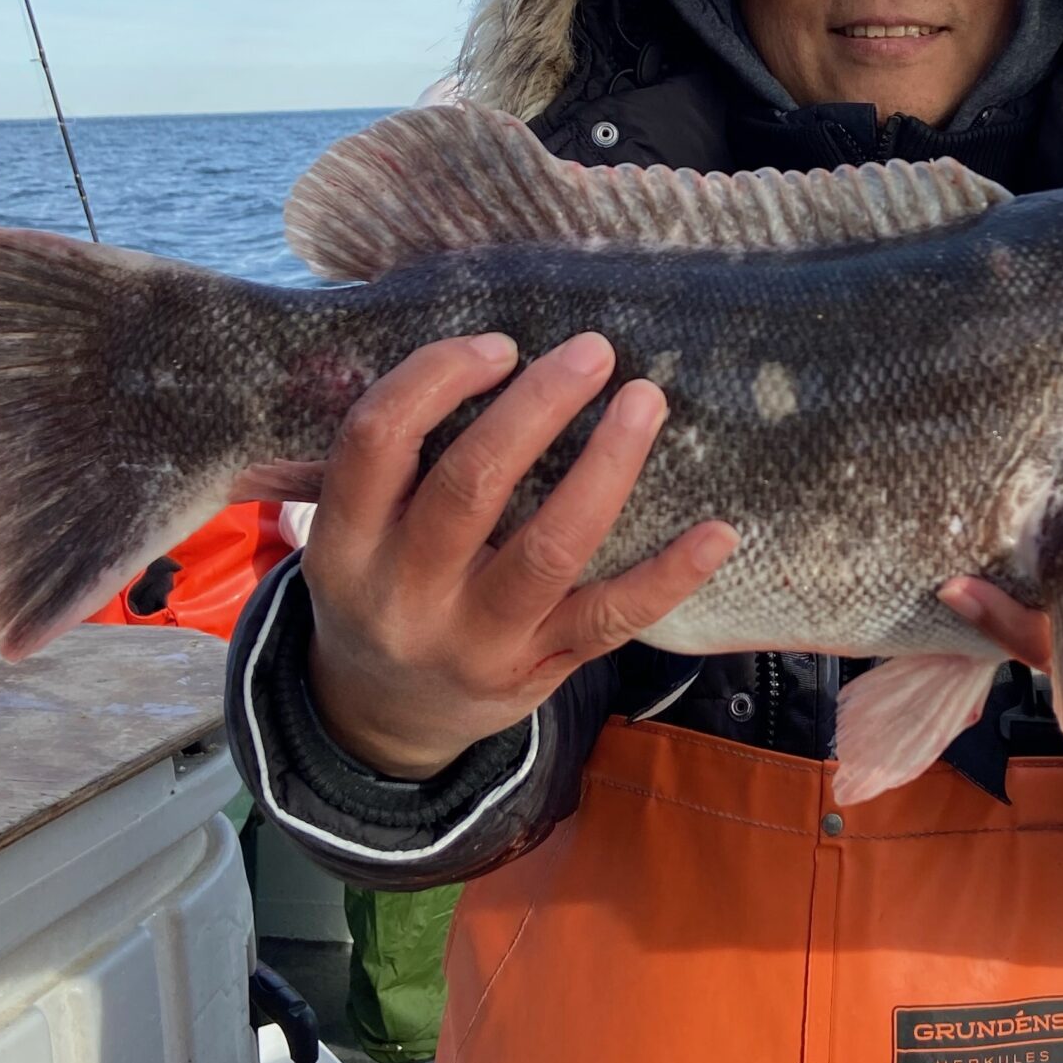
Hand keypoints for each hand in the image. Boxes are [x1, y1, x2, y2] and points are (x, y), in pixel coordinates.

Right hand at [302, 331, 736, 777]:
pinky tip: (717, 533)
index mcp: (345, 542)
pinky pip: (610, 619)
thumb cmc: (381, 586)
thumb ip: (393, 460)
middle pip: (472, 484)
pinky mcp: (538, 669)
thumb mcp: (351, 533)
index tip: (499, 344)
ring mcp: (475, 639)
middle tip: (594, 351)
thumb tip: (480, 346)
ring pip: (550, 548)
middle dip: (538, 406)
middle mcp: (404, 593)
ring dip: (606, 467)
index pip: (377, 440)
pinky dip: (669, 576)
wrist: (384, 718)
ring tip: (645, 402)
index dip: (437, 378)